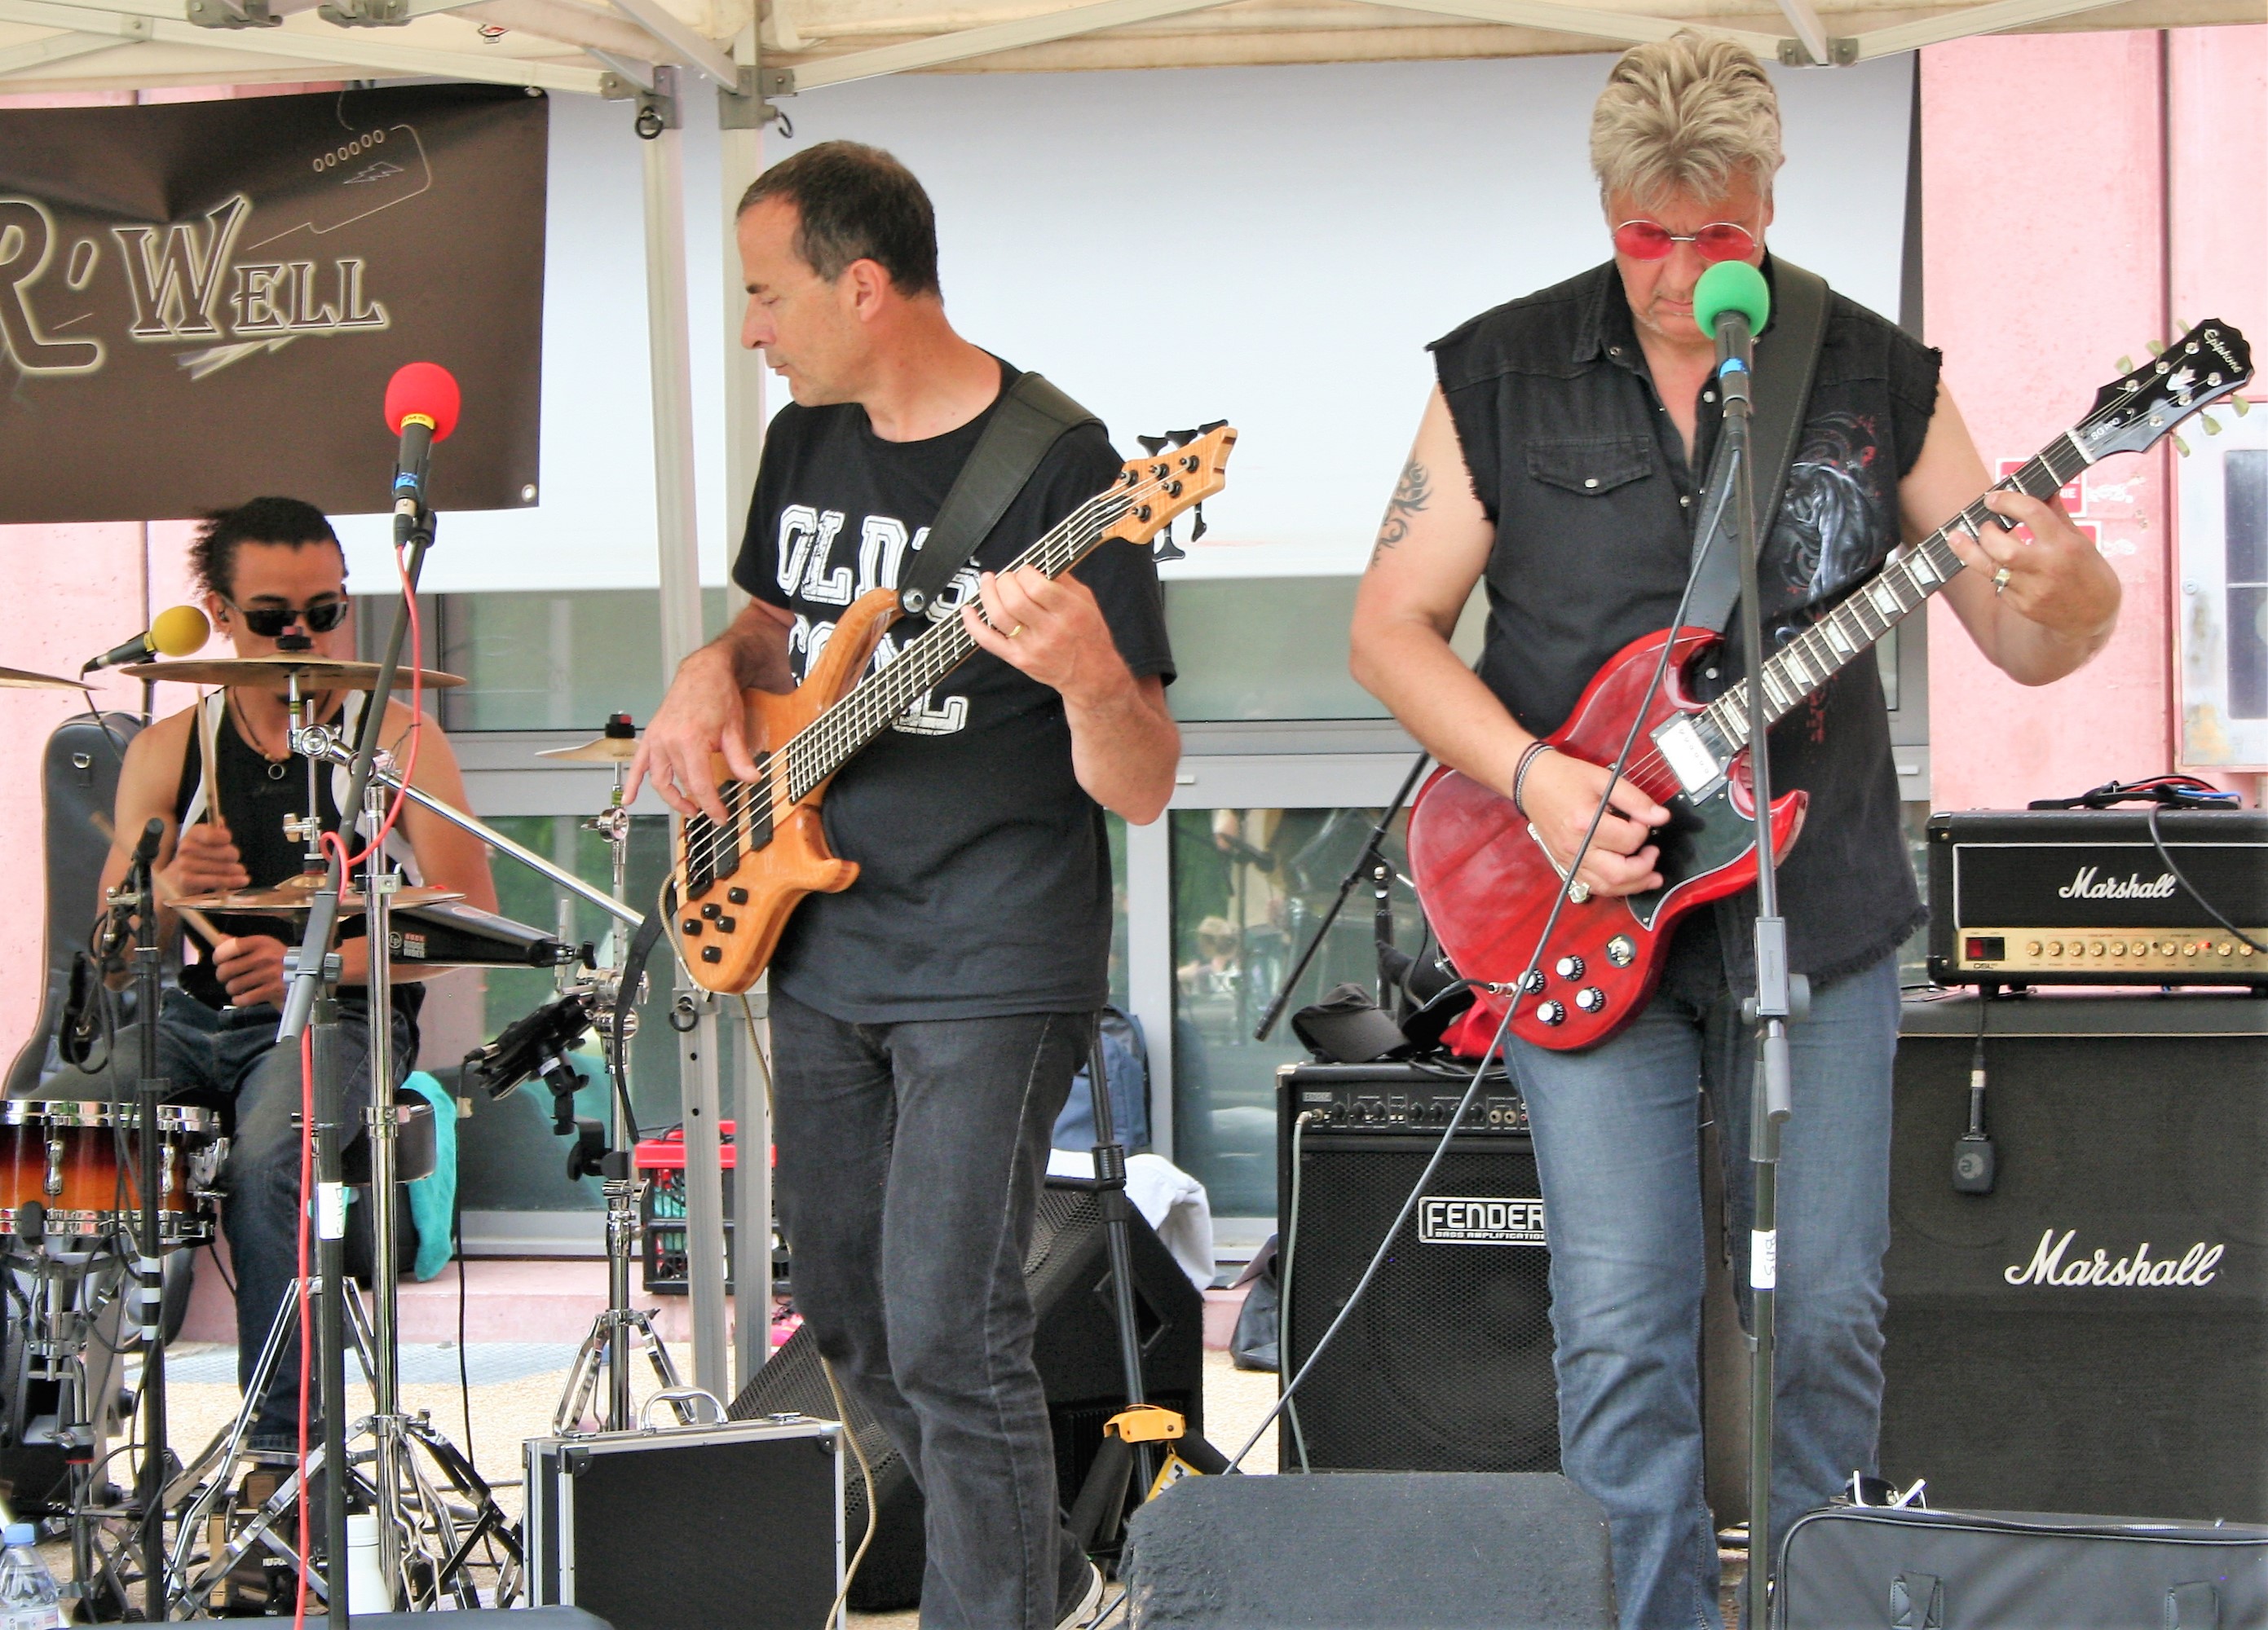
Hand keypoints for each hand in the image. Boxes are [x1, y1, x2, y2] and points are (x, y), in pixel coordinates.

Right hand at [159, 822, 248, 899]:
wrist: (177, 878)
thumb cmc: (198, 856)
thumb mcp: (205, 841)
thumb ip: (215, 830)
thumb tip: (220, 820)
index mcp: (192, 834)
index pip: (211, 833)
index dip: (223, 836)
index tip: (228, 839)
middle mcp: (186, 848)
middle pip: (224, 852)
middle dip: (233, 855)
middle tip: (235, 858)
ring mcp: (185, 864)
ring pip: (223, 867)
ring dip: (235, 870)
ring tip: (240, 871)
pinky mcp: (187, 880)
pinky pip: (216, 880)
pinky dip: (231, 881)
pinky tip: (242, 880)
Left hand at [211, 934, 288, 1008]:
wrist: (308, 975)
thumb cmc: (282, 961)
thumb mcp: (264, 947)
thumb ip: (241, 943)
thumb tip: (219, 938)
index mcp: (262, 942)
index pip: (230, 947)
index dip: (218, 956)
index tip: (219, 961)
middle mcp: (265, 957)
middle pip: (227, 969)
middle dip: (223, 976)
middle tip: (228, 977)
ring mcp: (269, 974)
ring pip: (233, 985)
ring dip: (233, 989)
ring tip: (240, 987)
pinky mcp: (272, 991)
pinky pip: (244, 999)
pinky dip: (240, 1000)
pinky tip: (244, 997)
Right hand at [626, 646, 763, 822]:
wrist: (704, 672)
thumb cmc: (719, 695)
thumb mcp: (734, 728)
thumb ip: (740, 758)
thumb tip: (751, 779)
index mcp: (691, 741)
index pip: (699, 784)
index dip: (711, 805)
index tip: (720, 817)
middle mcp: (669, 741)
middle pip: (682, 783)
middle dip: (698, 802)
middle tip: (712, 814)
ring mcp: (657, 739)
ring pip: (659, 779)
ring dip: (671, 798)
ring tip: (688, 809)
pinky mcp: (652, 736)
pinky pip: (638, 763)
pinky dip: (632, 782)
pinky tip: (629, 798)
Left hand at [961, 568, 1123, 702]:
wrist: (1091, 674)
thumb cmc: (1088, 636)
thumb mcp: (1086, 602)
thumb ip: (1063, 581)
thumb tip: (1037, 563)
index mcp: (1069, 612)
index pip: (1037, 586)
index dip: (1025, 573)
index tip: (1025, 571)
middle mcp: (1050, 630)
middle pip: (1014, 600)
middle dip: (1005, 581)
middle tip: (1007, 578)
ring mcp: (1031, 647)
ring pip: (999, 616)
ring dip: (988, 594)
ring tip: (988, 582)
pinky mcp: (1018, 659)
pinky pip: (988, 641)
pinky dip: (973, 624)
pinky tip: (968, 610)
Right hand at [1517, 749, 1669, 898]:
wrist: (1533, 781)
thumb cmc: (1564, 778)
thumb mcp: (1605, 780)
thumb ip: (1635, 800)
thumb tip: (1660, 817)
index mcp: (1585, 822)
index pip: (1628, 840)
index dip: (1644, 831)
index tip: (1643, 820)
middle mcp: (1575, 846)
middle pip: (1618, 873)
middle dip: (1645, 868)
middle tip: (1653, 853)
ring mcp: (1568, 858)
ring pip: (1606, 886)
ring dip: (1633, 884)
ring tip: (1649, 875)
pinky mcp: (1565, 863)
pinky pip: (1592, 885)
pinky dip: (1612, 886)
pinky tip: (1625, 879)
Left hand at [1948, 491, 2120, 641]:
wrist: (2093, 617)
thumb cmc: (2090, 573)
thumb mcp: (2081, 540)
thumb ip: (2058, 515)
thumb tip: (2044, 488)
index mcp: (2065, 544)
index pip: (2032, 513)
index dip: (2008, 501)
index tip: (1992, 497)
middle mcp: (2047, 566)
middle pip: (2004, 547)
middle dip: (1987, 532)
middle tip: (1985, 524)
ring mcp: (2032, 589)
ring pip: (1990, 568)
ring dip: (1969, 551)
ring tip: (1956, 537)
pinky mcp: (2021, 605)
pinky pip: (1997, 585)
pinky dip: (1992, 572)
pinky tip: (1991, 565)